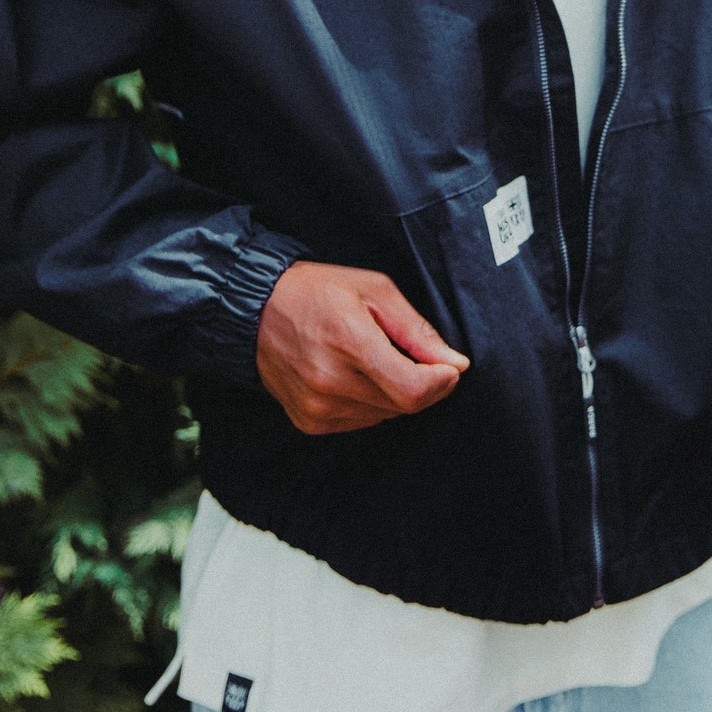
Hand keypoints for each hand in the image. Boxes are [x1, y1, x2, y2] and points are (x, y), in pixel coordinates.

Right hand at [257, 260, 469, 434]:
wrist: (257, 309)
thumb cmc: (318, 291)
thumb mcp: (374, 290)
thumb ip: (417, 331)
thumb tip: (455, 364)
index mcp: (348, 341)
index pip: (412, 390)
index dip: (441, 383)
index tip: (448, 367)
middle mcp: (329, 381)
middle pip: (403, 405)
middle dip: (421, 383)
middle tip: (408, 353)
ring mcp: (317, 407)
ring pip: (385, 416)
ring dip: (393, 393)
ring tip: (371, 357)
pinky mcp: (309, 422)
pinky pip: (361, 422)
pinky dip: (370, 402)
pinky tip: (353, 374)